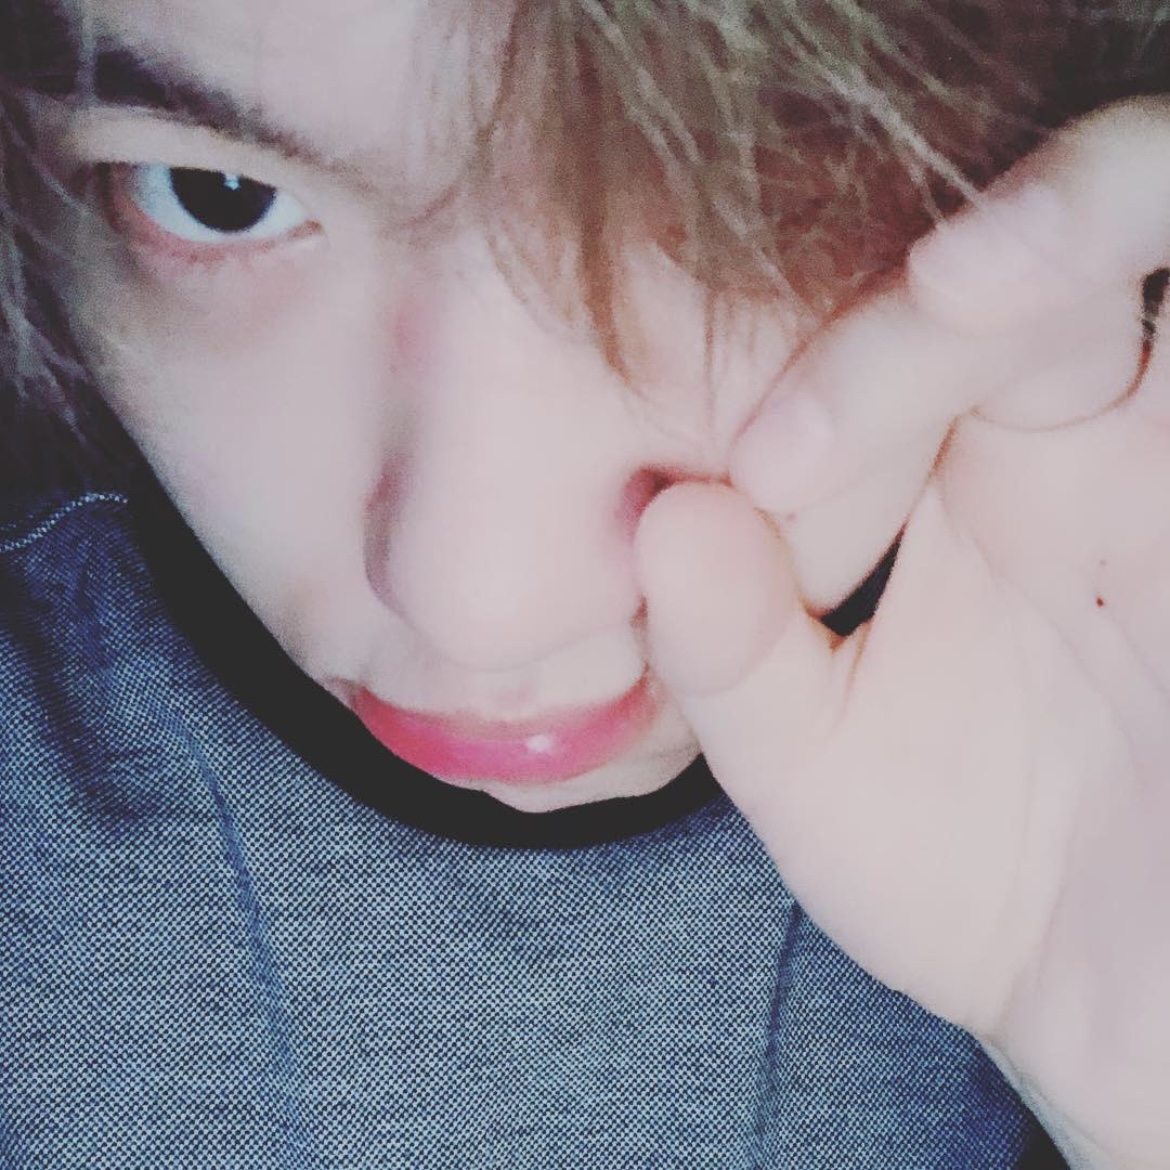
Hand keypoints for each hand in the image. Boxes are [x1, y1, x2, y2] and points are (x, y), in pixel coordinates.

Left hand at [636, 99, 1169, 1168]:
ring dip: (1069, 219)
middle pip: (1010, 259)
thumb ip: (732, 656)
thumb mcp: (832, 776)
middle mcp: (1089, 423)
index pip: (880, 332)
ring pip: (1148, 209)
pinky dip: (1147, 246)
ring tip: (959, 284)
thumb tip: (662, 516)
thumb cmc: (999, 880)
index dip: (818, 368)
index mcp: (957, 477)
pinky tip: (1063, 330)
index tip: (751, 478)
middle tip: (793, 451)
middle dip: (905, 322)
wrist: (1153, 995)